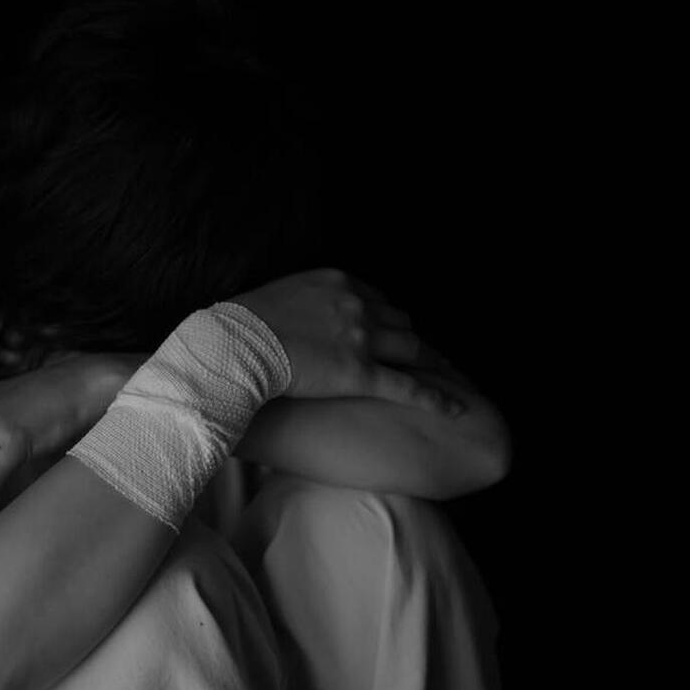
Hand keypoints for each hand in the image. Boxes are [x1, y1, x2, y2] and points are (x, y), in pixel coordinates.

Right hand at [229, 268, 460, 410]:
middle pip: (398, 319)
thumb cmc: (242, 324)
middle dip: (407, 335)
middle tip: (417, 351)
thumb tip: (292, 316)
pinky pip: (407, 386)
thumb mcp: (278, 296)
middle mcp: (357, 304)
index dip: (385, 315)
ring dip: (429, 360)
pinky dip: (435, 397)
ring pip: (411, 347)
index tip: (388, 327)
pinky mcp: (362, 374)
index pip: (375, 297)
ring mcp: (363, 338)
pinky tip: (453, 408)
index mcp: (338, 281)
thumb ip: (299, 301)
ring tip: (443, 372)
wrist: (235, 344)